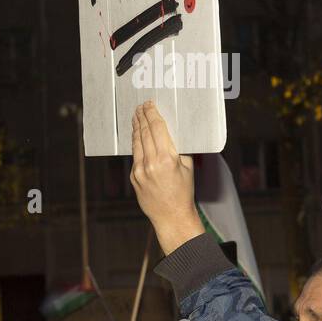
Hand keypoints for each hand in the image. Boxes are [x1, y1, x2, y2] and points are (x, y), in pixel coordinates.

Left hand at [130, 101, 203, 255]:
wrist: (171, 216)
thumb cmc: (183, 192)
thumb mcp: (187, 167)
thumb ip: (179, 149)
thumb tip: (171, 133)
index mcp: (167, 158)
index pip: (157, 129)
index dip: (152, 114)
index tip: (150, 104)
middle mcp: (151, 163)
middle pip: (144, 132)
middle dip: (142, 116)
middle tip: (141, 105)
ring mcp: (140, 170)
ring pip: (136, 142)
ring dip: (136, 127)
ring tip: (136, 116)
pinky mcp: (134, 177)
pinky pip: (135, 155)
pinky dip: (136, 143)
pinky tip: (137, 136)